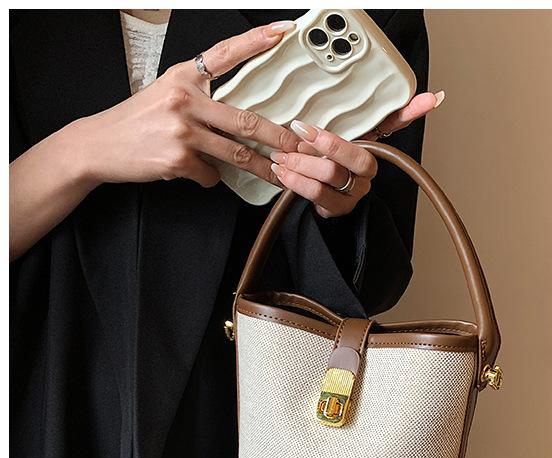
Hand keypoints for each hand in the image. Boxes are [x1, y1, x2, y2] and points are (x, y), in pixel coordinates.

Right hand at [70, 20, 300, 189]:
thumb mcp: (166, 95)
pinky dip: (211, 178)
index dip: (255, 41)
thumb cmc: (137, 121)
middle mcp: (184, 100)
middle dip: (278, 137)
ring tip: (277, 175)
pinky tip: (202, 174)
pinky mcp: (177, 159)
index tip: (281, 31)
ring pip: (236, 154)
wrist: (99, 144)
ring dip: (261, 169)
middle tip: (298, 146)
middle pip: (245, 120)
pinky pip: (211, 174)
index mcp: (183, 77)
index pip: (225, 53)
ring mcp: (181, 131)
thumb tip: (236, 122)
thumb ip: (201, 99)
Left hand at [268, 90, 444, 217]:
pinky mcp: (338, 209)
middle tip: (301, 131)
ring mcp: (354, 192)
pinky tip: (282, 171)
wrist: (313, 194)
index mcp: (372, 145)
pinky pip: (319, 195)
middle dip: (327, 144)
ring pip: (332, 176)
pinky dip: (297, 182)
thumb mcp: (336, 129)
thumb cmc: (325, 159)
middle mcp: (368, 171)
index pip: (395, 123)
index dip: (411, 111)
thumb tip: (421, 93)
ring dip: (303, 165)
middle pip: (356, 156)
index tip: (426, 98)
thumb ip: (351, 109)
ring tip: (283, 156)